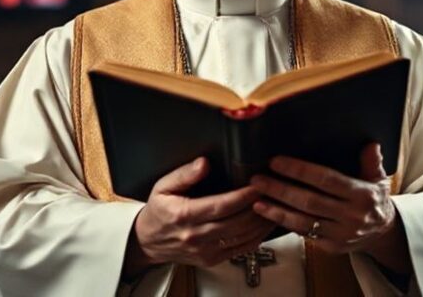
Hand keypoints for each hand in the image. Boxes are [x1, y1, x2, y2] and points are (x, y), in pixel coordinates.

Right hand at [126, 157, 276, 274]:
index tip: (259, 183)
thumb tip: (204, 163)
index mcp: (184, 215)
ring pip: (243, 237)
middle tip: (274, 191)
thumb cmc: (158, 211)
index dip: (244, 195)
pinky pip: (242, 249)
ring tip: (275, 205)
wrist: (148, 242)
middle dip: (259, 206)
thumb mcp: (162, 186)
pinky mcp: (213, 259)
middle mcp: (197, 236)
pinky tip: (265, 223)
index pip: (222, 206)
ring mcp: (206, 251)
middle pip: (238, 222)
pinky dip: (258, 236)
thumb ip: (184, 174)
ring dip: (262, 221)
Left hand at [251, 144, 406, 263]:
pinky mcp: (331, 246)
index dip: (300, 171)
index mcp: (362, 195)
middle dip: (280, 189)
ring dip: (277, 210)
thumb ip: (372, 162)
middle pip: (310, 201)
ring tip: (256, 200)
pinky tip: (269, 214)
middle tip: (258, 179)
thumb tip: (370, 144)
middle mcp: (351, 215)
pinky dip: (285, 224)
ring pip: (303, 221)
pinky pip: (304, 234)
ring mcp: (341, 233)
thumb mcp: (379, 179)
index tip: (277, 162)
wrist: (382, 234)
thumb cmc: (374, 200)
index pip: (326, 180)